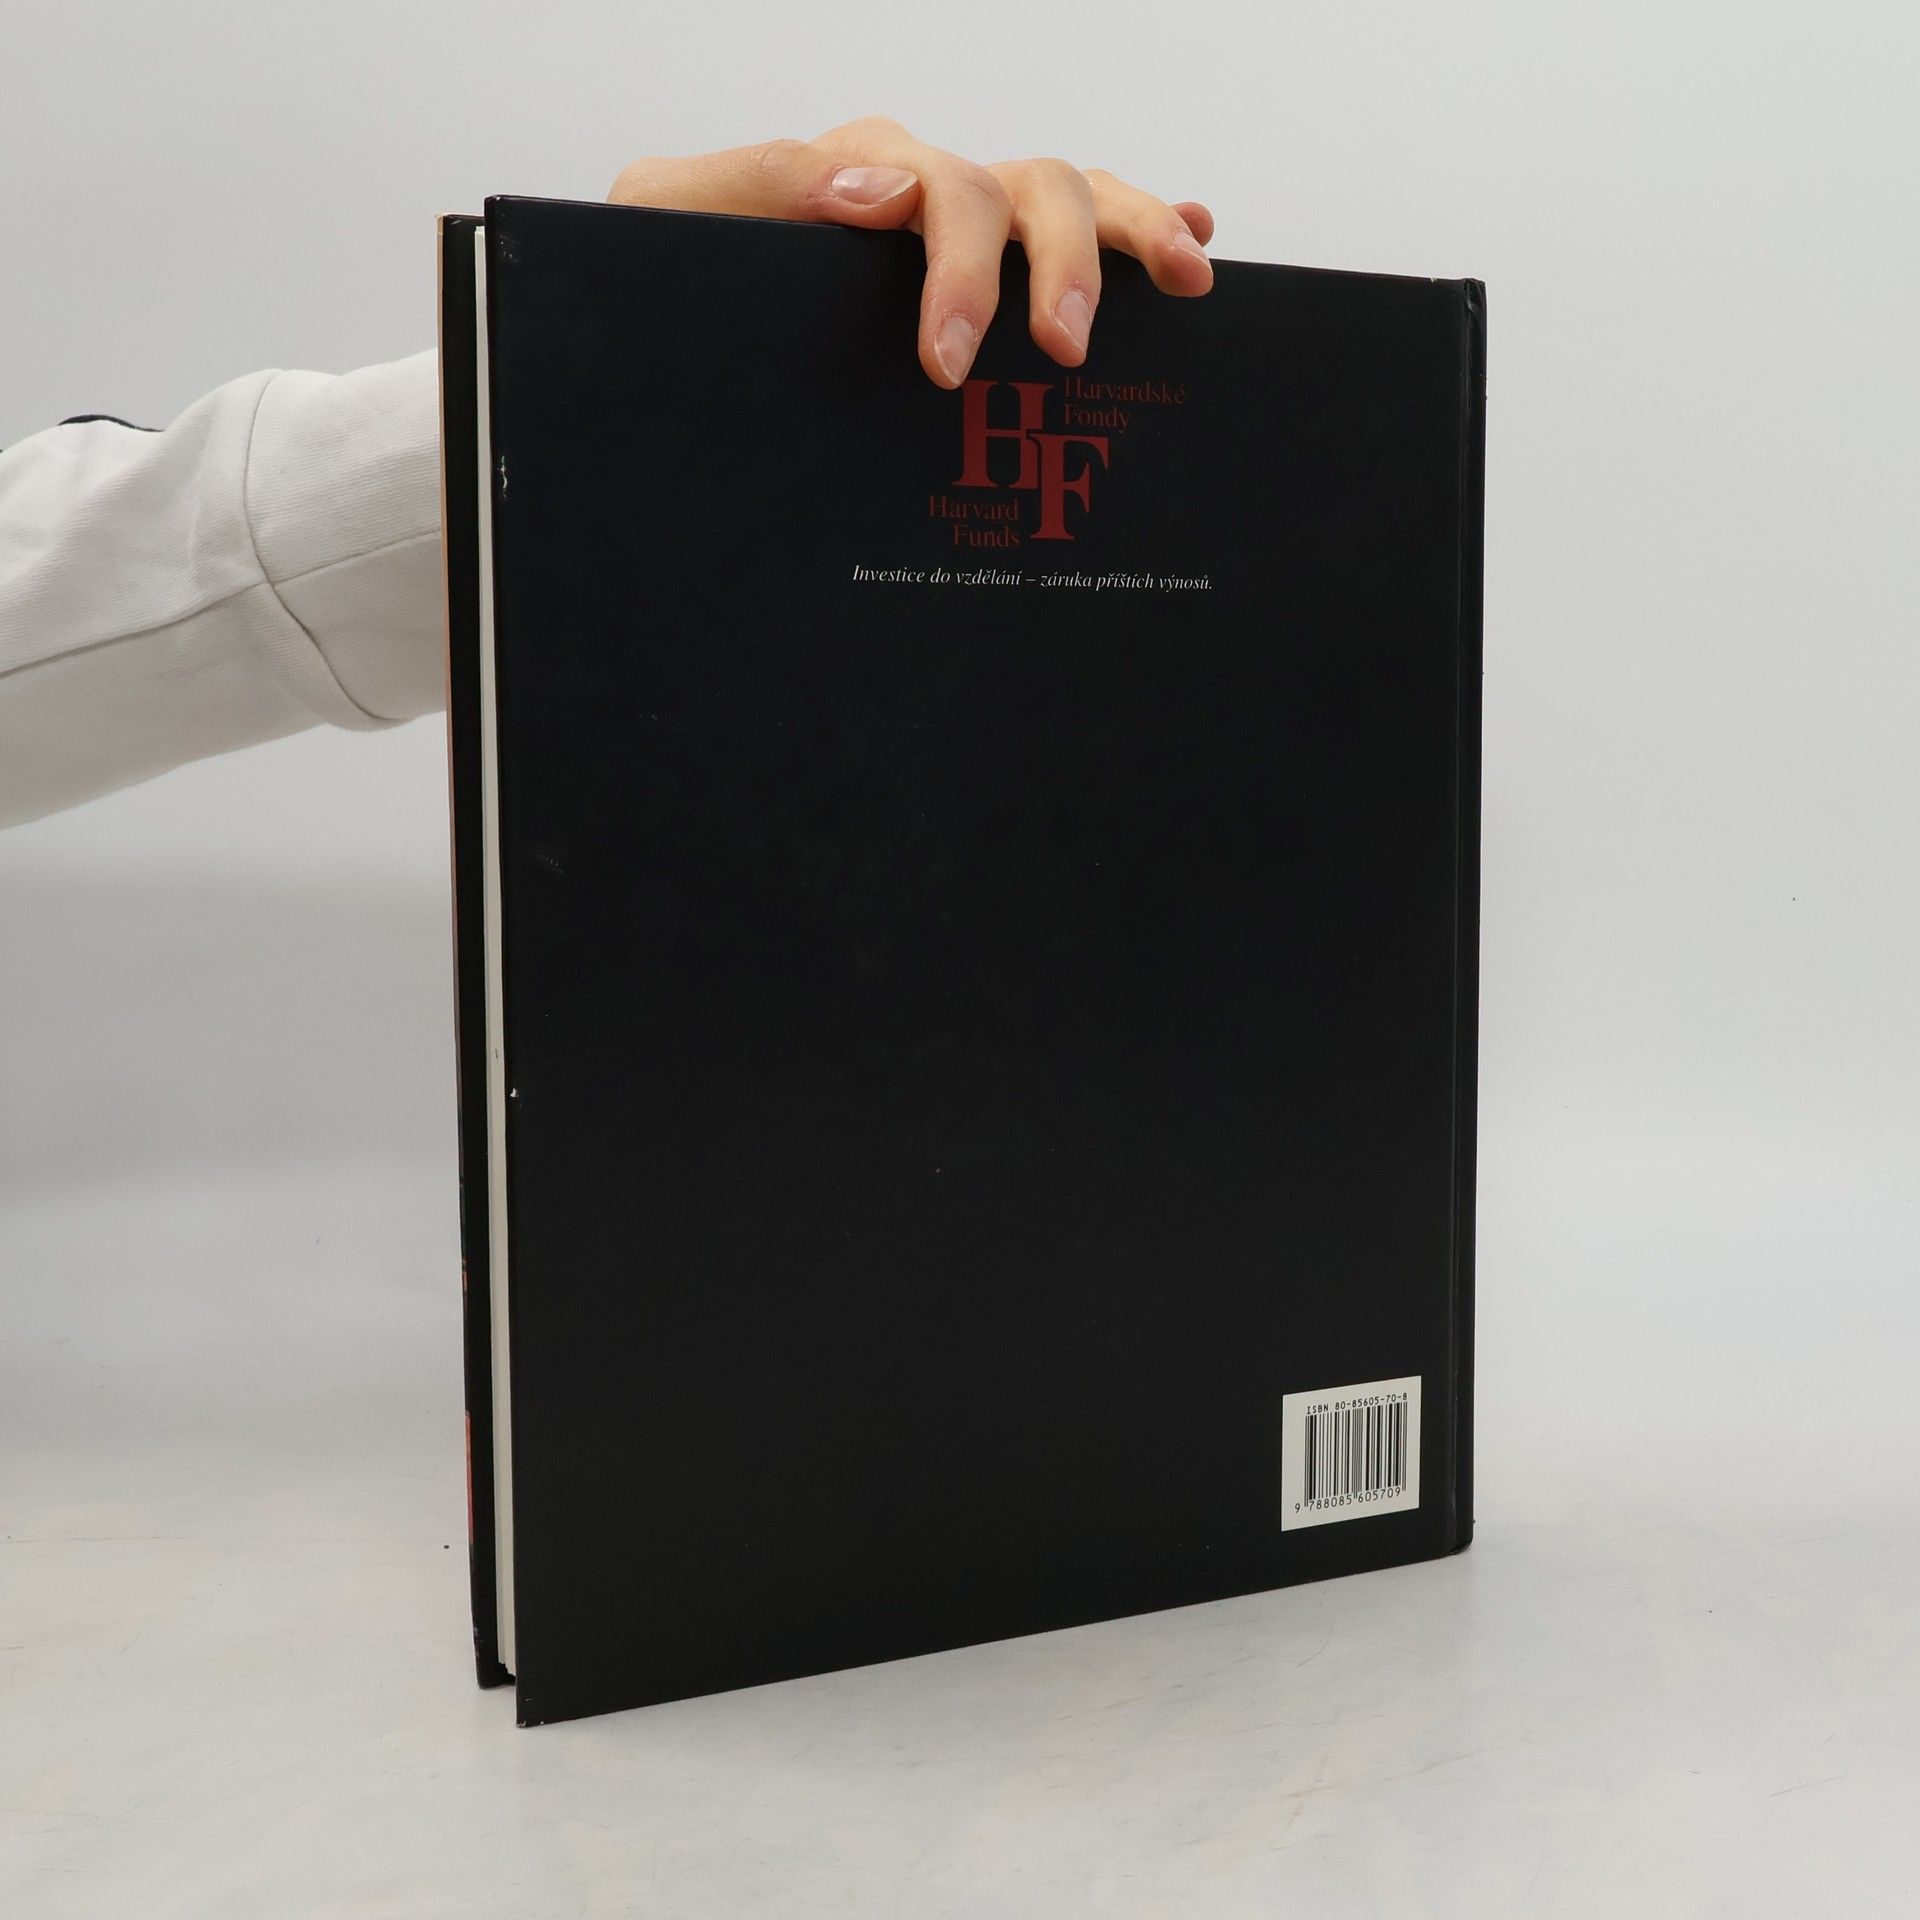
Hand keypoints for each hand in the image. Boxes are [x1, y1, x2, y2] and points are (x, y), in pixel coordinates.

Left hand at [608, 116, 1214, 389]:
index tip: (948, 363)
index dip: (959, 270)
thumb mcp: (672, 222)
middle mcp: (926, 193)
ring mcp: (965, 232)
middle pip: (1028, 185)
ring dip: (1133, 232)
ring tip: (1184, 279)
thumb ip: (755, 187)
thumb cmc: (663, 281)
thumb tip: (879, 191)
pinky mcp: (991, 280)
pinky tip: (1193, 246)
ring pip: (1072, 197)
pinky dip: (1144, 227)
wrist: (659, 334)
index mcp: (857, 176)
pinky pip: (1082, 232)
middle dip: (1059, 263)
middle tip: (1061, 350)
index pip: (936, 189)